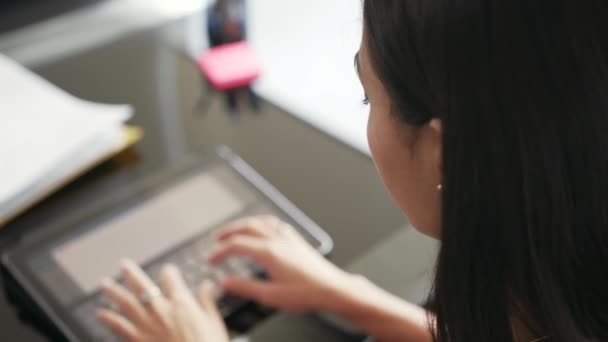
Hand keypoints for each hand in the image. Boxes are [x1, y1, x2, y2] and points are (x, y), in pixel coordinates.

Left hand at [97, 260, 228, 341]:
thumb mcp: (213, 323)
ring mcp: (147, 326)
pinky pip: (119, 327)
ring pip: (126, 304)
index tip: (168, 270)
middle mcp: (161, 311)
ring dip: (114, 292)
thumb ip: (207, 302)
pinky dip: (109, 319)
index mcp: (182, 304)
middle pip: (142, 286)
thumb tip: (207, 286)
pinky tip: (101, 313)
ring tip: (105, 284)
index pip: (171, 278)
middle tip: (123, 264)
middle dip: (131, 273)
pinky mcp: (138, 341)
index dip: (169, 272)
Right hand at [209, 216, 349, 311]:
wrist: (332, 289)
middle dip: (228, 232)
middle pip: (246, 227)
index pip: (236, 245)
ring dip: (244, 224)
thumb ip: (245, 287)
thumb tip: (225, 283)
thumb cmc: (307, 293)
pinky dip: (261, 223)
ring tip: (235, 230)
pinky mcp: (296, 239)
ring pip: (260, 221)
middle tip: (217, 239)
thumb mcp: (270, 295)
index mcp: (269, 252)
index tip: (211, 260)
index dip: (220, 251)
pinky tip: (262, 229)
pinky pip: (274, 223)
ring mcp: (288, 237)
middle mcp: (278, 239)